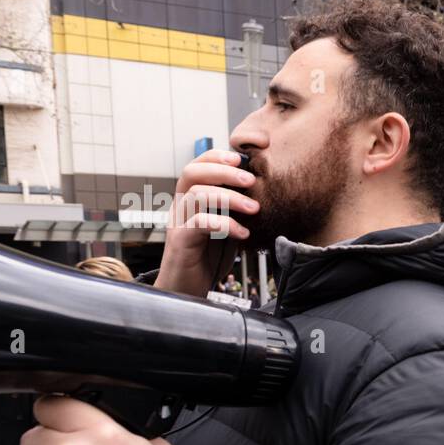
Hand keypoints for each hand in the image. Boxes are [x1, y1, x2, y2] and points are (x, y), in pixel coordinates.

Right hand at [156, 149, 259, 297]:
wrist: (187, 288)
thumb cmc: (209, 256)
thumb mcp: (227, 225)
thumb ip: (236, 208)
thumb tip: (265, 191)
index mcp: (190, 198)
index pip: (197, 165)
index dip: (217, 157)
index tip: (241, 158)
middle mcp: (180, 206)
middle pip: (192, 173)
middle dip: (224, 172)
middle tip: (251, 181)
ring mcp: (178, 222)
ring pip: (196, 195)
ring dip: (229, 197)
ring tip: (254, 209)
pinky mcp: (180, 241)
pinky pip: (199, 223)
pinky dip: (225, 224)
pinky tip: (243, 233)